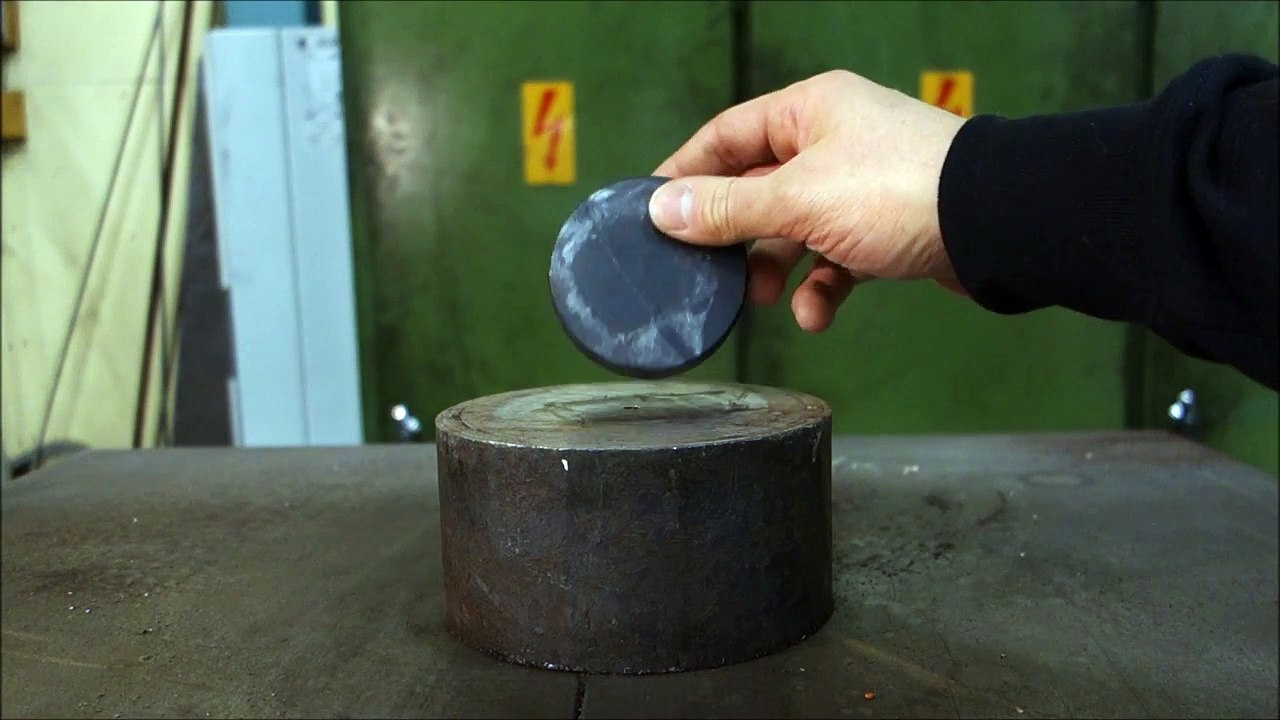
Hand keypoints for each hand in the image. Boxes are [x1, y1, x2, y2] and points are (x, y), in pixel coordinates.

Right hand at [648, 70, 967, 332]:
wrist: (995, 225)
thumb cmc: (901, 191)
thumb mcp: (798, 200)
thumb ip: (727, 209)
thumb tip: (662, 210)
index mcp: (808, 111)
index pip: (725, 136)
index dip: (685, 174)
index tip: (653, 211)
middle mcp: (833, 140)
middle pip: (758, 188)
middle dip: (736, 237)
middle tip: (708, 272)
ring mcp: (861, 185)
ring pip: (795, 230)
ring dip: (777, 270)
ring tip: (765, 300)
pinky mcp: (886, 226)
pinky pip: (836, 258)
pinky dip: (822, 287)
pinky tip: (818, 314)